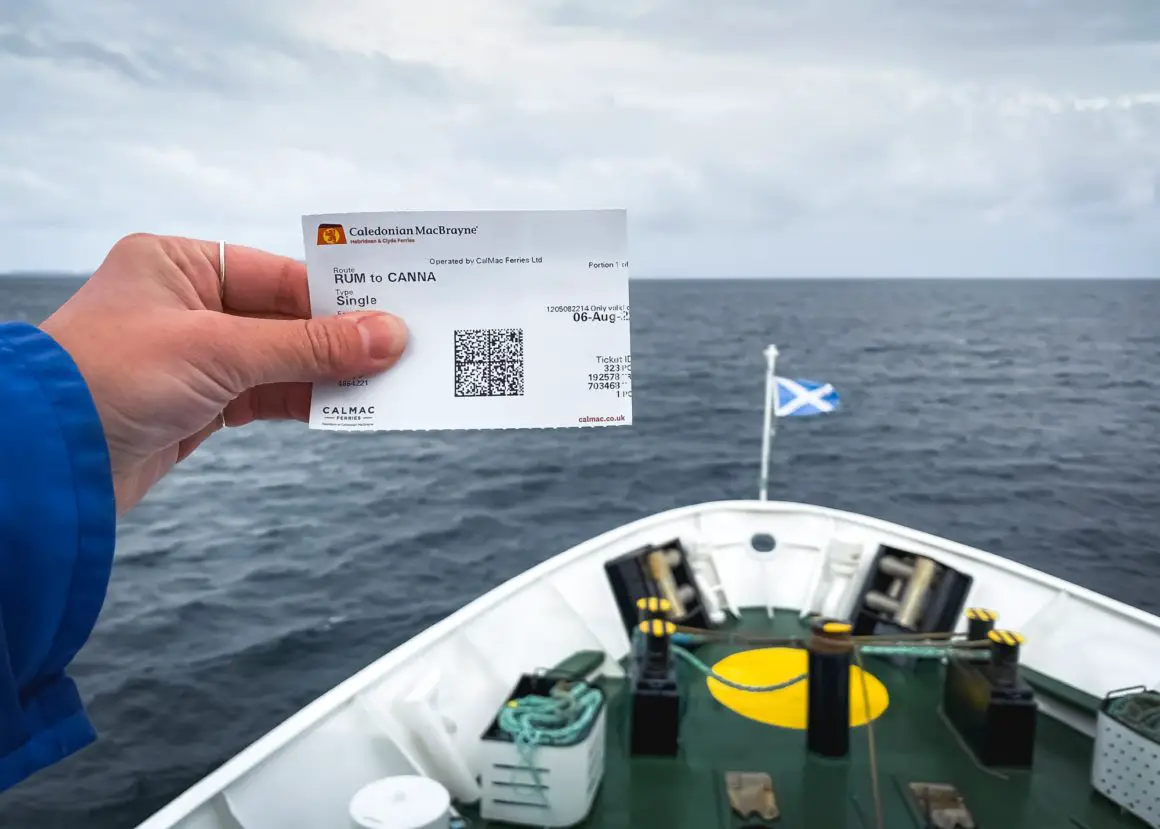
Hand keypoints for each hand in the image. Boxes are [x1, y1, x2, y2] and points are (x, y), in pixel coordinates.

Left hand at [39, 233, 407, 514]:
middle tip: (405, 349)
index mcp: (180, 264)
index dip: (339, 297)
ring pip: (284, 360)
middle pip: (287, 318)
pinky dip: (307, 401)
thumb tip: (387, 337)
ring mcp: (196, 356)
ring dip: (331, 374)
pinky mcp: (201, 403)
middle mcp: (189, 304)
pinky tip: (348, 407)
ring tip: (388, 382)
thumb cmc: (108, 378)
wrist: (43, 462)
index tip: (395, 313)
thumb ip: (307, 346)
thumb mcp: (218, 351)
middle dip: (342, 338)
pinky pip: (270, 395)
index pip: (280, 276)